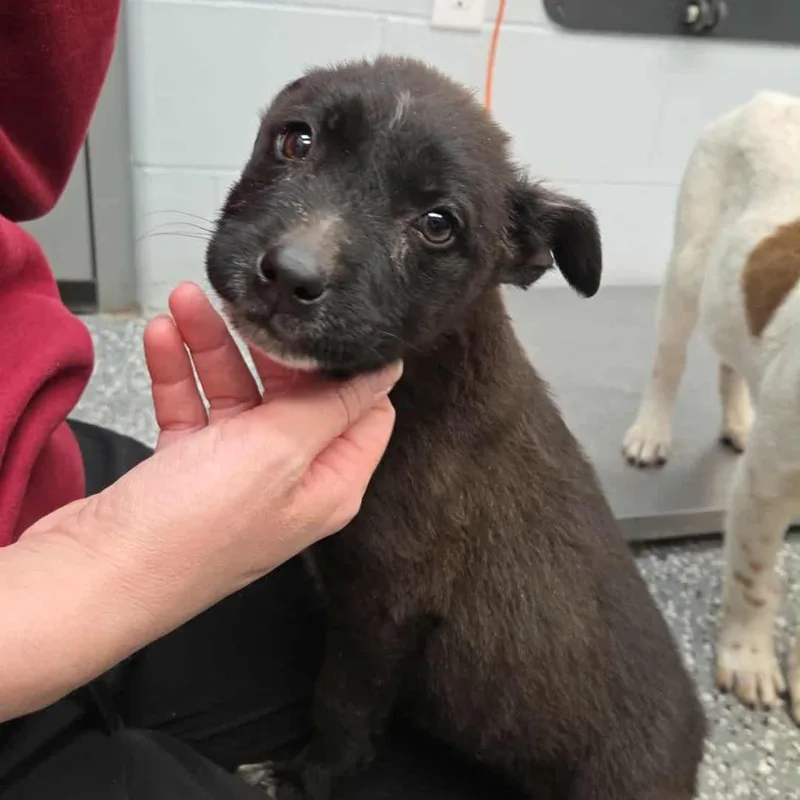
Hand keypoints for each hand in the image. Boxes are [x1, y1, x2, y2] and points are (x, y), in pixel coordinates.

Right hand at [27, 282, 400, 609]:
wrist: (92, 573)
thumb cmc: (191, 527)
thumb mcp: (277, 452)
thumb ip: (332, 407)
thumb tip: (385, 373)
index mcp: (328, 484)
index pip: (364, 414)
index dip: (349, 369)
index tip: (326, 324)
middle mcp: (289, 481)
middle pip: (295, 395)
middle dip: (268, 346)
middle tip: (246, 304)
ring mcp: (237, 476)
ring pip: (238, 394)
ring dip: (213, 347)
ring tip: (186, 301)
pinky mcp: (188, 469)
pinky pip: (194, 408)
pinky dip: (180, 374)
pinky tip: (161, 336)